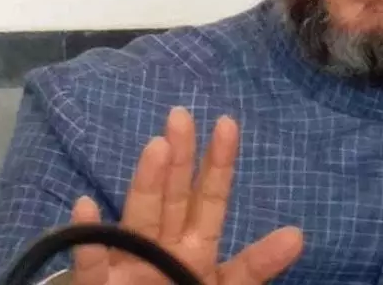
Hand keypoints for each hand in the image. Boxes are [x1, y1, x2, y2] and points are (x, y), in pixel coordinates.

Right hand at [69, 107, 303, 283]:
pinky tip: (84, 206)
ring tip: (158, 147)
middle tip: (182, 115)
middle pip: (173, 198)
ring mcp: (127, 264)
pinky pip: (92, 264)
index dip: (219, 164)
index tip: (227, 123)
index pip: (211, 199)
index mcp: (196, 248)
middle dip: (180, 158)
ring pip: (138, 220)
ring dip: (147, 183)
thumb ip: (255, 266)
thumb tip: (298, 235)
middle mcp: (162, 247)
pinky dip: (88, 240)